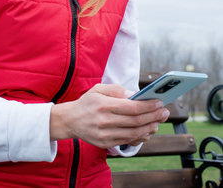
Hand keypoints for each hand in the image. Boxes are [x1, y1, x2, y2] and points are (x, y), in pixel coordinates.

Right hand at [50, 83, 169, 147]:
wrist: (70, 120)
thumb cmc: (87, 102)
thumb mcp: (98, 89)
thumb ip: (116, 90)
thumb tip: (135, 94)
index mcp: (103, 105)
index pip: (131, 108)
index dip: (148, 106)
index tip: (159, 102)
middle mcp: (104, 121)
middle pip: (135, 121)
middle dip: (153, 116)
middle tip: (165, 112)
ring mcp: (105, 135)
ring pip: (134, 133)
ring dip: (150, 128)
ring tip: (158, 122)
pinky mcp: (105, 144)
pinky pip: (127, 141)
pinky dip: (140, 137)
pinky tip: (147, 131)